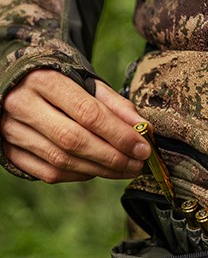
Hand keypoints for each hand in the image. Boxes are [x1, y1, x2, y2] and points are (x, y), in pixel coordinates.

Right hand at [1, 70, 150, 182]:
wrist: (20, 87)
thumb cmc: (62, 85)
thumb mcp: (88, 85)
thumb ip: (117, 105)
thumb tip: (144, 128)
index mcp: (45, 81)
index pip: (88, 113)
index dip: (120, 135)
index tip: (144, 148)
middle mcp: (23, 106)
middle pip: (74, 140)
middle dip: (113, 157)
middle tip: (138, 164)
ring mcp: (12, 131)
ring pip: (62, 161)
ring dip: (101, 170)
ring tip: (127, 169)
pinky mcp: (10, 153)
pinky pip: (50, 173)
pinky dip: (80, 175)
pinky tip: (99, 170)